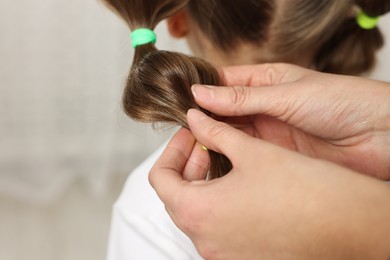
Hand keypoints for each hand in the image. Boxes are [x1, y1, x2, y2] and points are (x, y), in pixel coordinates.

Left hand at [149, 109, 389, 258]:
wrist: (348, 224)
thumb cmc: (302, 188)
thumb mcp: (251, 150)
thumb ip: (214, 131)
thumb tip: (194, 118)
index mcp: (199, 212)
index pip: (160, 177)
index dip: (172, 149)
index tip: (190, 134)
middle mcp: (205, 239)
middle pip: (176, 196)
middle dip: (188, 164)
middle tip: (206, 143)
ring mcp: (223, 252)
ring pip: (196, 213)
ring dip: (202, 184)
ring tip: (225, 160)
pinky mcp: (242, 256)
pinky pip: (216, 228)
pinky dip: (218, 204)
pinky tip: (239, 185)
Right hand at [192, 63, 389, 178]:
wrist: (379, 137)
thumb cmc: (343, 102)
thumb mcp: (286, 93)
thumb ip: (242, 97)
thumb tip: (201, 92)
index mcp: (267, 80)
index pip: (224, 82)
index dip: (202, 90)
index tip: (181, 101)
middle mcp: (264, 106)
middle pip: (223, 110)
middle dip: (203, 117)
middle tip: (183, 127)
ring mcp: (268, 131)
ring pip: (230, 133)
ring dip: (213, 137)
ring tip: (192, 143)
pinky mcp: (274, 155)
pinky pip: (243, 154)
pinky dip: (228, 155)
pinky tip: (213, 158)